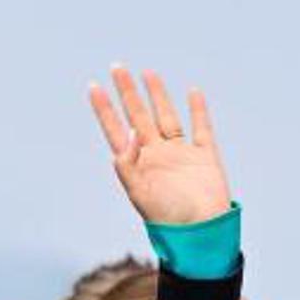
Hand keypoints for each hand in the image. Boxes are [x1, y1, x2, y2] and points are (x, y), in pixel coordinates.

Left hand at [89, 66, 229, 223]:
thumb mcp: (139, 192)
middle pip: (138, 115)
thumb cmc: (167, 218)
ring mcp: (180, 153)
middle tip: (117, 67)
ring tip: (147, 73)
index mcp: (136, 162)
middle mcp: (155, 153)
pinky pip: (202, 128)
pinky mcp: (205, 156)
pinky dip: (198, 110)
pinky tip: (192, 92)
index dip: (104, 108)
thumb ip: (128, 163)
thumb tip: (129, 131)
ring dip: (157, 95)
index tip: (93, 86)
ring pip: (166, 116)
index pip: (115, 128)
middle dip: (128, 92)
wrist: (200, 232)